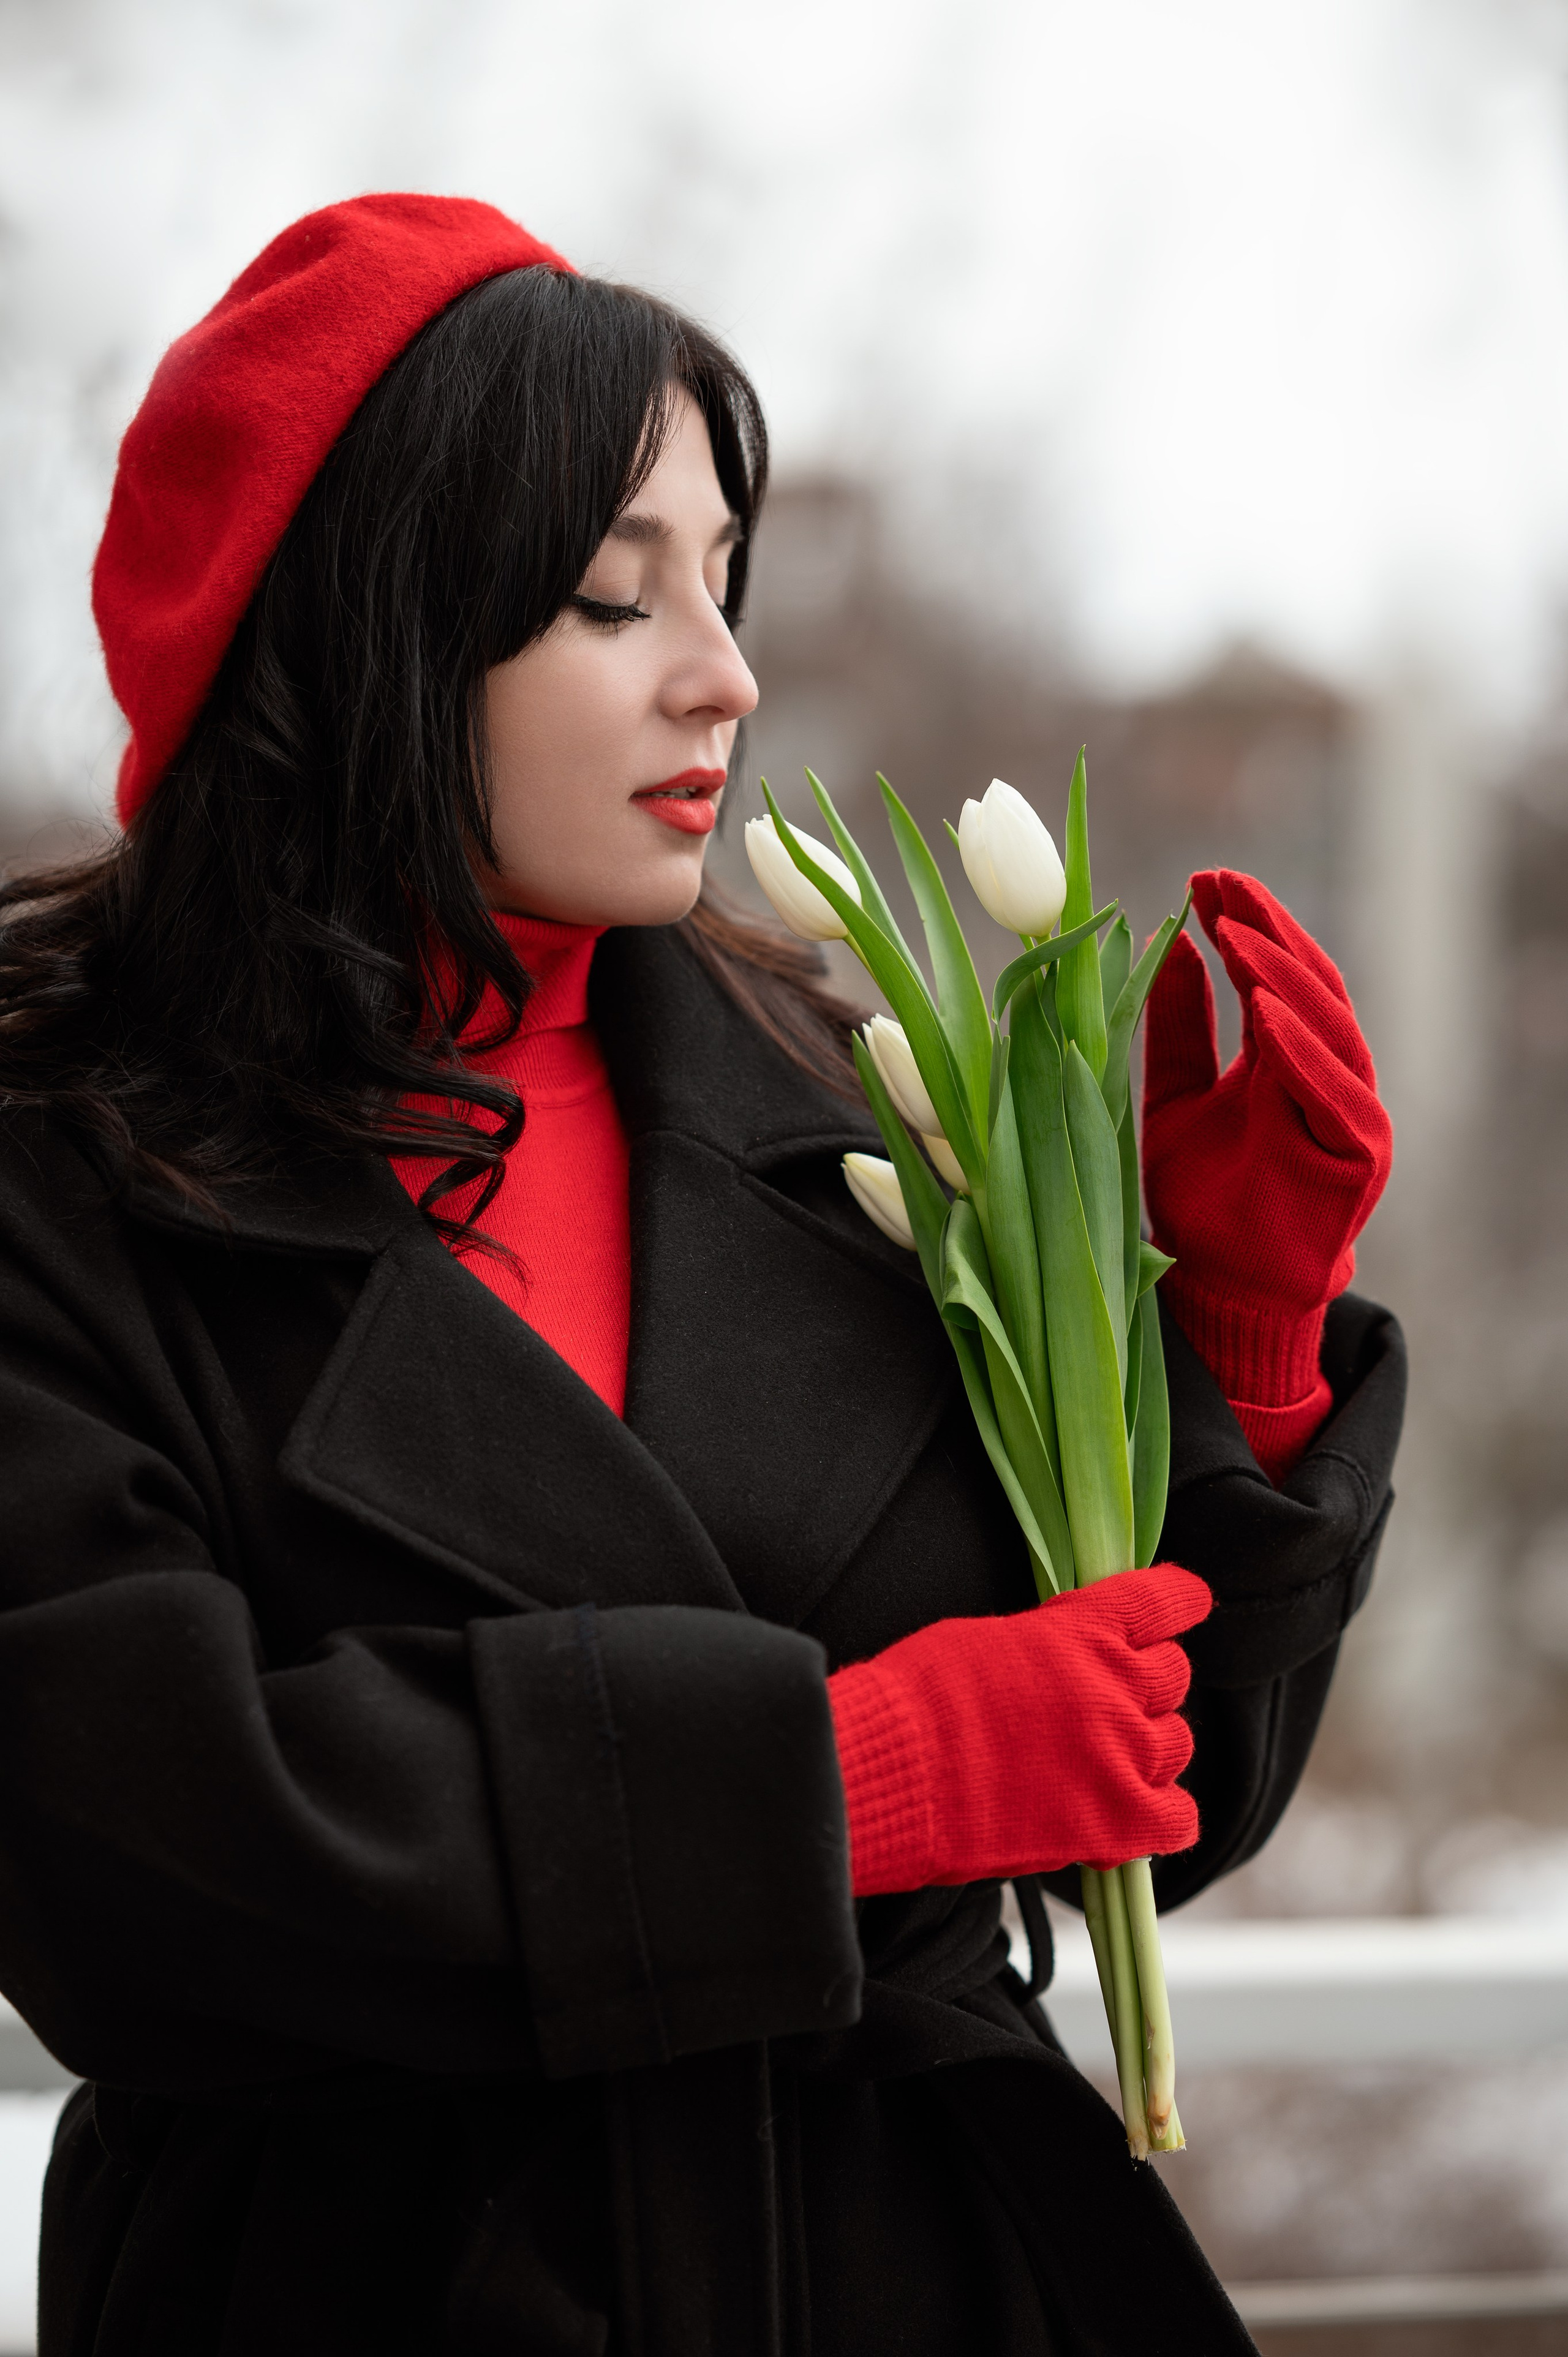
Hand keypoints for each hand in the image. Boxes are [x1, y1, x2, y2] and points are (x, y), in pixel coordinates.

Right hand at [826, 1565, 1209, 1895]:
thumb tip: (1065, 1658)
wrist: (890, 1772)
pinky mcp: (1115, 1825)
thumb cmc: (916, 1698)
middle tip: (1103, 1706)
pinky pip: (1178, 1820)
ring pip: (1176, 1744)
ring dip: (1146, 1750)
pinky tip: (1129, 1816)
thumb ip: (1047, 1644)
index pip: (1163, 1601)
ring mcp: (1120, 1757)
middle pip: (1173, 1677)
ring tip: (1100, 1764)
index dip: (1180, 1602)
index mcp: (1081, 1629)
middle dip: (1143, 1687)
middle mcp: (1114, 1686)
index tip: (1189, 1603)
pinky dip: (1160, 1817)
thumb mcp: (987, 1638)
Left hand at [1142, 871, 1391, 1395]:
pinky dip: (1302, 1049)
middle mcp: (1325, 1079)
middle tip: (1222, 886)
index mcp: (1286, 1061)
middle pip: (1308, 985)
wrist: (1222, 1292)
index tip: (1203, 880)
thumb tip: (1171, 946)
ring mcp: (1348, 1116)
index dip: (1245, 923)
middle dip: (1266, 930)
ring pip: (1327, 1028)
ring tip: (1236, 931)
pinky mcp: (1357, 1159)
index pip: (1275, 973)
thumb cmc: (1201, 1202)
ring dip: (1282, 976)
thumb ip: (1176, 1033)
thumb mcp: (1170, 1102)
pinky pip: (1334, 1093)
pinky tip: (1266, 1010)